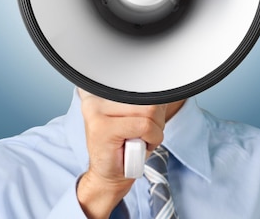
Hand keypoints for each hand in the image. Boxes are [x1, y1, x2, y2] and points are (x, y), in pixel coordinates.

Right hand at [76, 88, 167, 218]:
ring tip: (138, 140)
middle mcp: (96, 97)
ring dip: (154, 132)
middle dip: (156, 120)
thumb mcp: (136, 116)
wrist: (108, 175)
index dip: (152, 103)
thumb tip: (163, 90)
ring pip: (149, 111)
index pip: (142, 84)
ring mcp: (96, 111)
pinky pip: (145, 126)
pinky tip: (137, 146)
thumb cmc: (124, 147)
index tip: (144, 118)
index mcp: (103, 91)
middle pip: (148, 97)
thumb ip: (145, 100)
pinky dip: (152, 139)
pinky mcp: (103, 127)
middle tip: (141, 134)